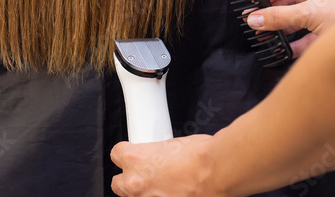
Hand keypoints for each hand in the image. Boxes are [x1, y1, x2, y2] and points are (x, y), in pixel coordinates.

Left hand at [110, 135, 224, 196]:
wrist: (218, 172)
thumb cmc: (200, 156)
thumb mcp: (172, 144)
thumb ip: (156, 153)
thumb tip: (159, 156)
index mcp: (135, 158)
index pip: (116, 154)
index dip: (126, 154)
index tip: (131, 155)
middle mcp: (135, 182)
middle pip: (118, 183)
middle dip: (129, 178)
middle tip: (144, 174)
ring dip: (143, 192)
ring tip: (162, 186)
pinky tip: (172, 193)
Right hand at [246, 0, 334, 56]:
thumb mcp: (311, 14)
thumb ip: (279, 16)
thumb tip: (256, 17)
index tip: (259, 0)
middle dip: (274, 10)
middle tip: (258, 19)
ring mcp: (327, 10)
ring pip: (296, 16)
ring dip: (281, 27)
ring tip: (265, 33)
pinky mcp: (328, 29)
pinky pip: (305, 33)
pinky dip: (293, 41)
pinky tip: (283, 47)